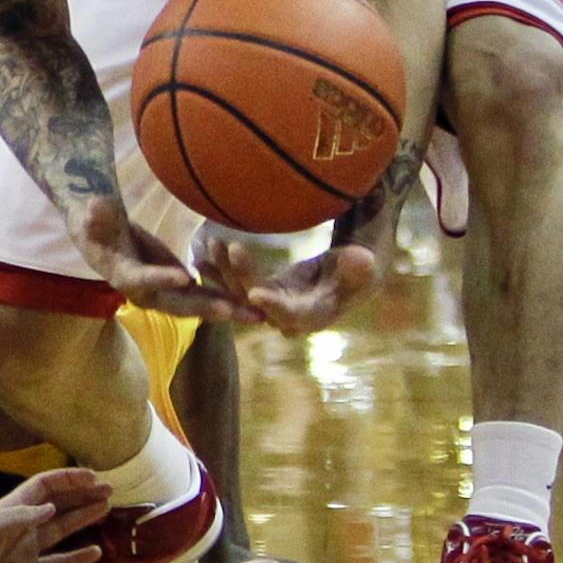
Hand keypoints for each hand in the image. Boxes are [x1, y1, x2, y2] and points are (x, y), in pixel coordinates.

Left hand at [0, 468, 112, 562]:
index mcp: (9, 510)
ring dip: (82, 519)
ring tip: (107, 509)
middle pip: (56, 505)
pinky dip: (77, 558)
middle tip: (110, 490)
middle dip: (81, 495)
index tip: (94, 477)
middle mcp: (21, 527)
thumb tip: (50, 507)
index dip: (67, 480)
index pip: (43, 487)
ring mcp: (25, 551)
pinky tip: (96, 552)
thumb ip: (18, 517)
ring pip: (60, 531)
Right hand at [77, 197, 255, 320]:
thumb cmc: (96, 224)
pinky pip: (205, 298)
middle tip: (232, 310)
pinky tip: (253, 304)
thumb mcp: (93, 217)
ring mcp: (165, 294)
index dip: (161, 278)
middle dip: (206, 307)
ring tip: (256, 316)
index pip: (142, 279)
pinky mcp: (179, 289)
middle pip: (177, 303)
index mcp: (124, 275)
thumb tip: (95, 206)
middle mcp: (146, 293)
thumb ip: (96, 216)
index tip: (184, 277)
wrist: (102, 239)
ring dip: (226, 311)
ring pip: (197, 306)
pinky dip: (227, 302)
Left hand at [199, 236, 376, 335]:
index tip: (256, 294)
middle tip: (232, 247)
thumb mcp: (361, 269)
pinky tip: (199, 258)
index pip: (291, 314)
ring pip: (241, 293)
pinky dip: (217, 274)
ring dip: (224, 271)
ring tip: (212, 244)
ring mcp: (269, 308)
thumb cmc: (356, 273)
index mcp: (312, 316)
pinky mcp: (259, 296)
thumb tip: (363, 260)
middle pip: (258, 302)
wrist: (343, 279)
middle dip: (241, 278)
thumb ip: (359, 267)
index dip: (274, 306)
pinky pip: (234, 287)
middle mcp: (286, 318)